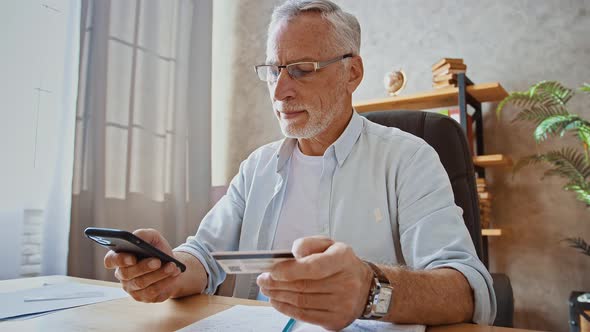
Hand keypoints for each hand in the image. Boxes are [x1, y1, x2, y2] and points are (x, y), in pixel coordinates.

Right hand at [104, 228, 181, 301]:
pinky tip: (174, 274)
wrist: (171, 265)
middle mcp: (122, 274)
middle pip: (127, 273)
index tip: (132, 258)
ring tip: (172, 266)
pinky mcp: (143, 297)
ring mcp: (131, 288)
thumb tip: (137, 237)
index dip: (119, 260)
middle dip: (144, 267)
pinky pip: (152, 292)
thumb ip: (143, 234)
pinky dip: (165, 282)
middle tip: (158, 261)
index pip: (110, 260)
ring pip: (141, 283)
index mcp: (120, 257)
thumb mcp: (153, 237)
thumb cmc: (157, 250)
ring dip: (158, 274)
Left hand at [256, 236, 372, 330]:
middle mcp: (346, 283)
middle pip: (303, 286)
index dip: (289, 270)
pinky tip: (277, 301)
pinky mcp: (336, 320)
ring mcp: (342, 305)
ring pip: (301, 302)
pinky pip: (305, 316)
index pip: (314, 267)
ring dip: (278, 296)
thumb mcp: (329, 245)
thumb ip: (309, 244)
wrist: (365, 288)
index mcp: (343, 259)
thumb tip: (292, 254)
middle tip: (262, 279)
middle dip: (277, 283)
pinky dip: (286, 308)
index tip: (272, 270)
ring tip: (267, 289)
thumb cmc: (342, 264)